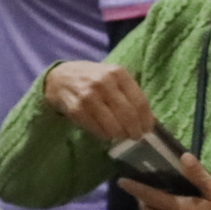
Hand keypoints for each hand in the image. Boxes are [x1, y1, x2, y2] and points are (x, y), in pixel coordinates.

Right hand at [39, 61, 154, 144]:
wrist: (60, 77)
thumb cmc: (92, 78)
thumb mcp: (113, 77)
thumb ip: (130, 94)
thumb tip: (150, 119)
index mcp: (118, 73)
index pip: (140, 101)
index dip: (146, 119)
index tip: (148, 129)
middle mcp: (104, 82)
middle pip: (128, 114)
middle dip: (135, 129)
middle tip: (136, 136)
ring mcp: (88, 96)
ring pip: (112, 124)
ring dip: (120, 134)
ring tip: (122, 135)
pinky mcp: (76, 109)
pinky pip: (96, 128)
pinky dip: (104, 135)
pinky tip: (107, 134)